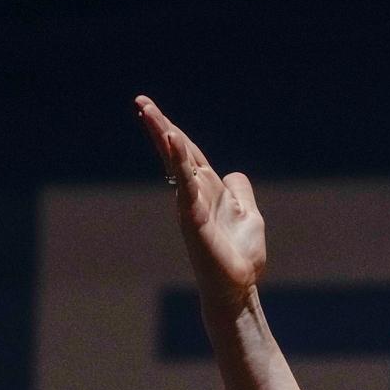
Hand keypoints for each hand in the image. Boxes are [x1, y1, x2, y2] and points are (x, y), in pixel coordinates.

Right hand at [134, 95, 265, 314]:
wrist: (238, 288)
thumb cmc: (240, 257)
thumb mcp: (248, 215)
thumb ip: (240, 192)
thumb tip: (233, 174)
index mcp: (207, 190)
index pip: (188, 153)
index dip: (172, 131)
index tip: (149, 109)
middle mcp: (194, 195)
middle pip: (175, 153)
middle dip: (159, 126)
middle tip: (140, 102)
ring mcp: (191, 207)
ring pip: (177, 164)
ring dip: (165, 138)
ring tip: (150, 114)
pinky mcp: (194, 220)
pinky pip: (186, 186)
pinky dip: (180, 164)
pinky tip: (173, 143)